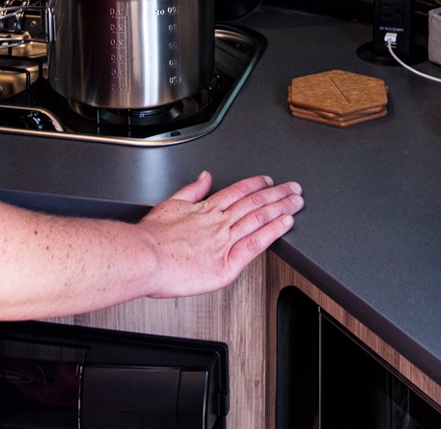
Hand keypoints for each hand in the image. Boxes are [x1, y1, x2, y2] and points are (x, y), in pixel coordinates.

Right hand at [137, 172, 304, 298]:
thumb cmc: (150, 238)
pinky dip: (273, 231)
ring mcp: (225, 241)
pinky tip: (285, 224)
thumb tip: (204, 177)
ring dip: (281, 208)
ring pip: (259, 219)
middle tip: (294, 189)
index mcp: (205, 209)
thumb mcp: (169, 203)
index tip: (268, 181)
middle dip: (277, 194)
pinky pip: (256, 243)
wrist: (143, 257)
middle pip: (254, 202)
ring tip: (296, 202)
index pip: (238, 191)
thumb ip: (190, 190)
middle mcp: (218, 222)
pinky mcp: (227, 263)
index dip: (256, 184)